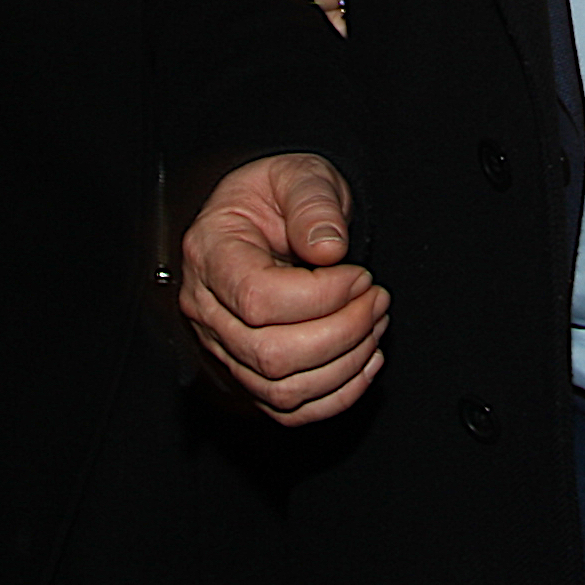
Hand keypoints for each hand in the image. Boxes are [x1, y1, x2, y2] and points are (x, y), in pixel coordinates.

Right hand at [180, 152, 385, 423]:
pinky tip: (365, 360)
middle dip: (341, 332)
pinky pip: (288, 409)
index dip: (320, 296)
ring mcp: (223, 348)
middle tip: (377, 300)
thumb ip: (314, 203)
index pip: (256, 299)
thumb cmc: (277, 195)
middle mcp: (207, 309)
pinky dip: (336, 395)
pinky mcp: (247, 374)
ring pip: (282, 389)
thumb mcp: (298, 175)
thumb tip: (330, 249)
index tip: (360, 275)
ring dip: (345, 364)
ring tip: (375, 323)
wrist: (267, 216)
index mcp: (210, 254)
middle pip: (270, 354)